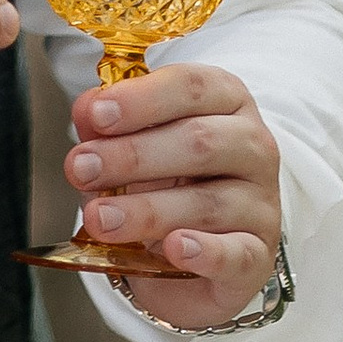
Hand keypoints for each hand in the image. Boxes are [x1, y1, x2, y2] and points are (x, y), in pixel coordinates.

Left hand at [63, 63, 283, 330]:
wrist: (194, 253)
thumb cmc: (165, 180)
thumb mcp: (133, 144)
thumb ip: (108, 126)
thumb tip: (87, 110)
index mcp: (227, 101)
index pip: (192, 87)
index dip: (142, 99)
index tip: (96, 114)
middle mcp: (253, 146)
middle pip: (199, 141)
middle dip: (132, 155)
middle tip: (80, 168)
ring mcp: (262, 202)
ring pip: (208, 202)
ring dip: (146, 210)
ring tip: (99, 217)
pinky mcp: (259, 254)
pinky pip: (238, 254)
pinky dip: (206, 252)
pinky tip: (174, 248)